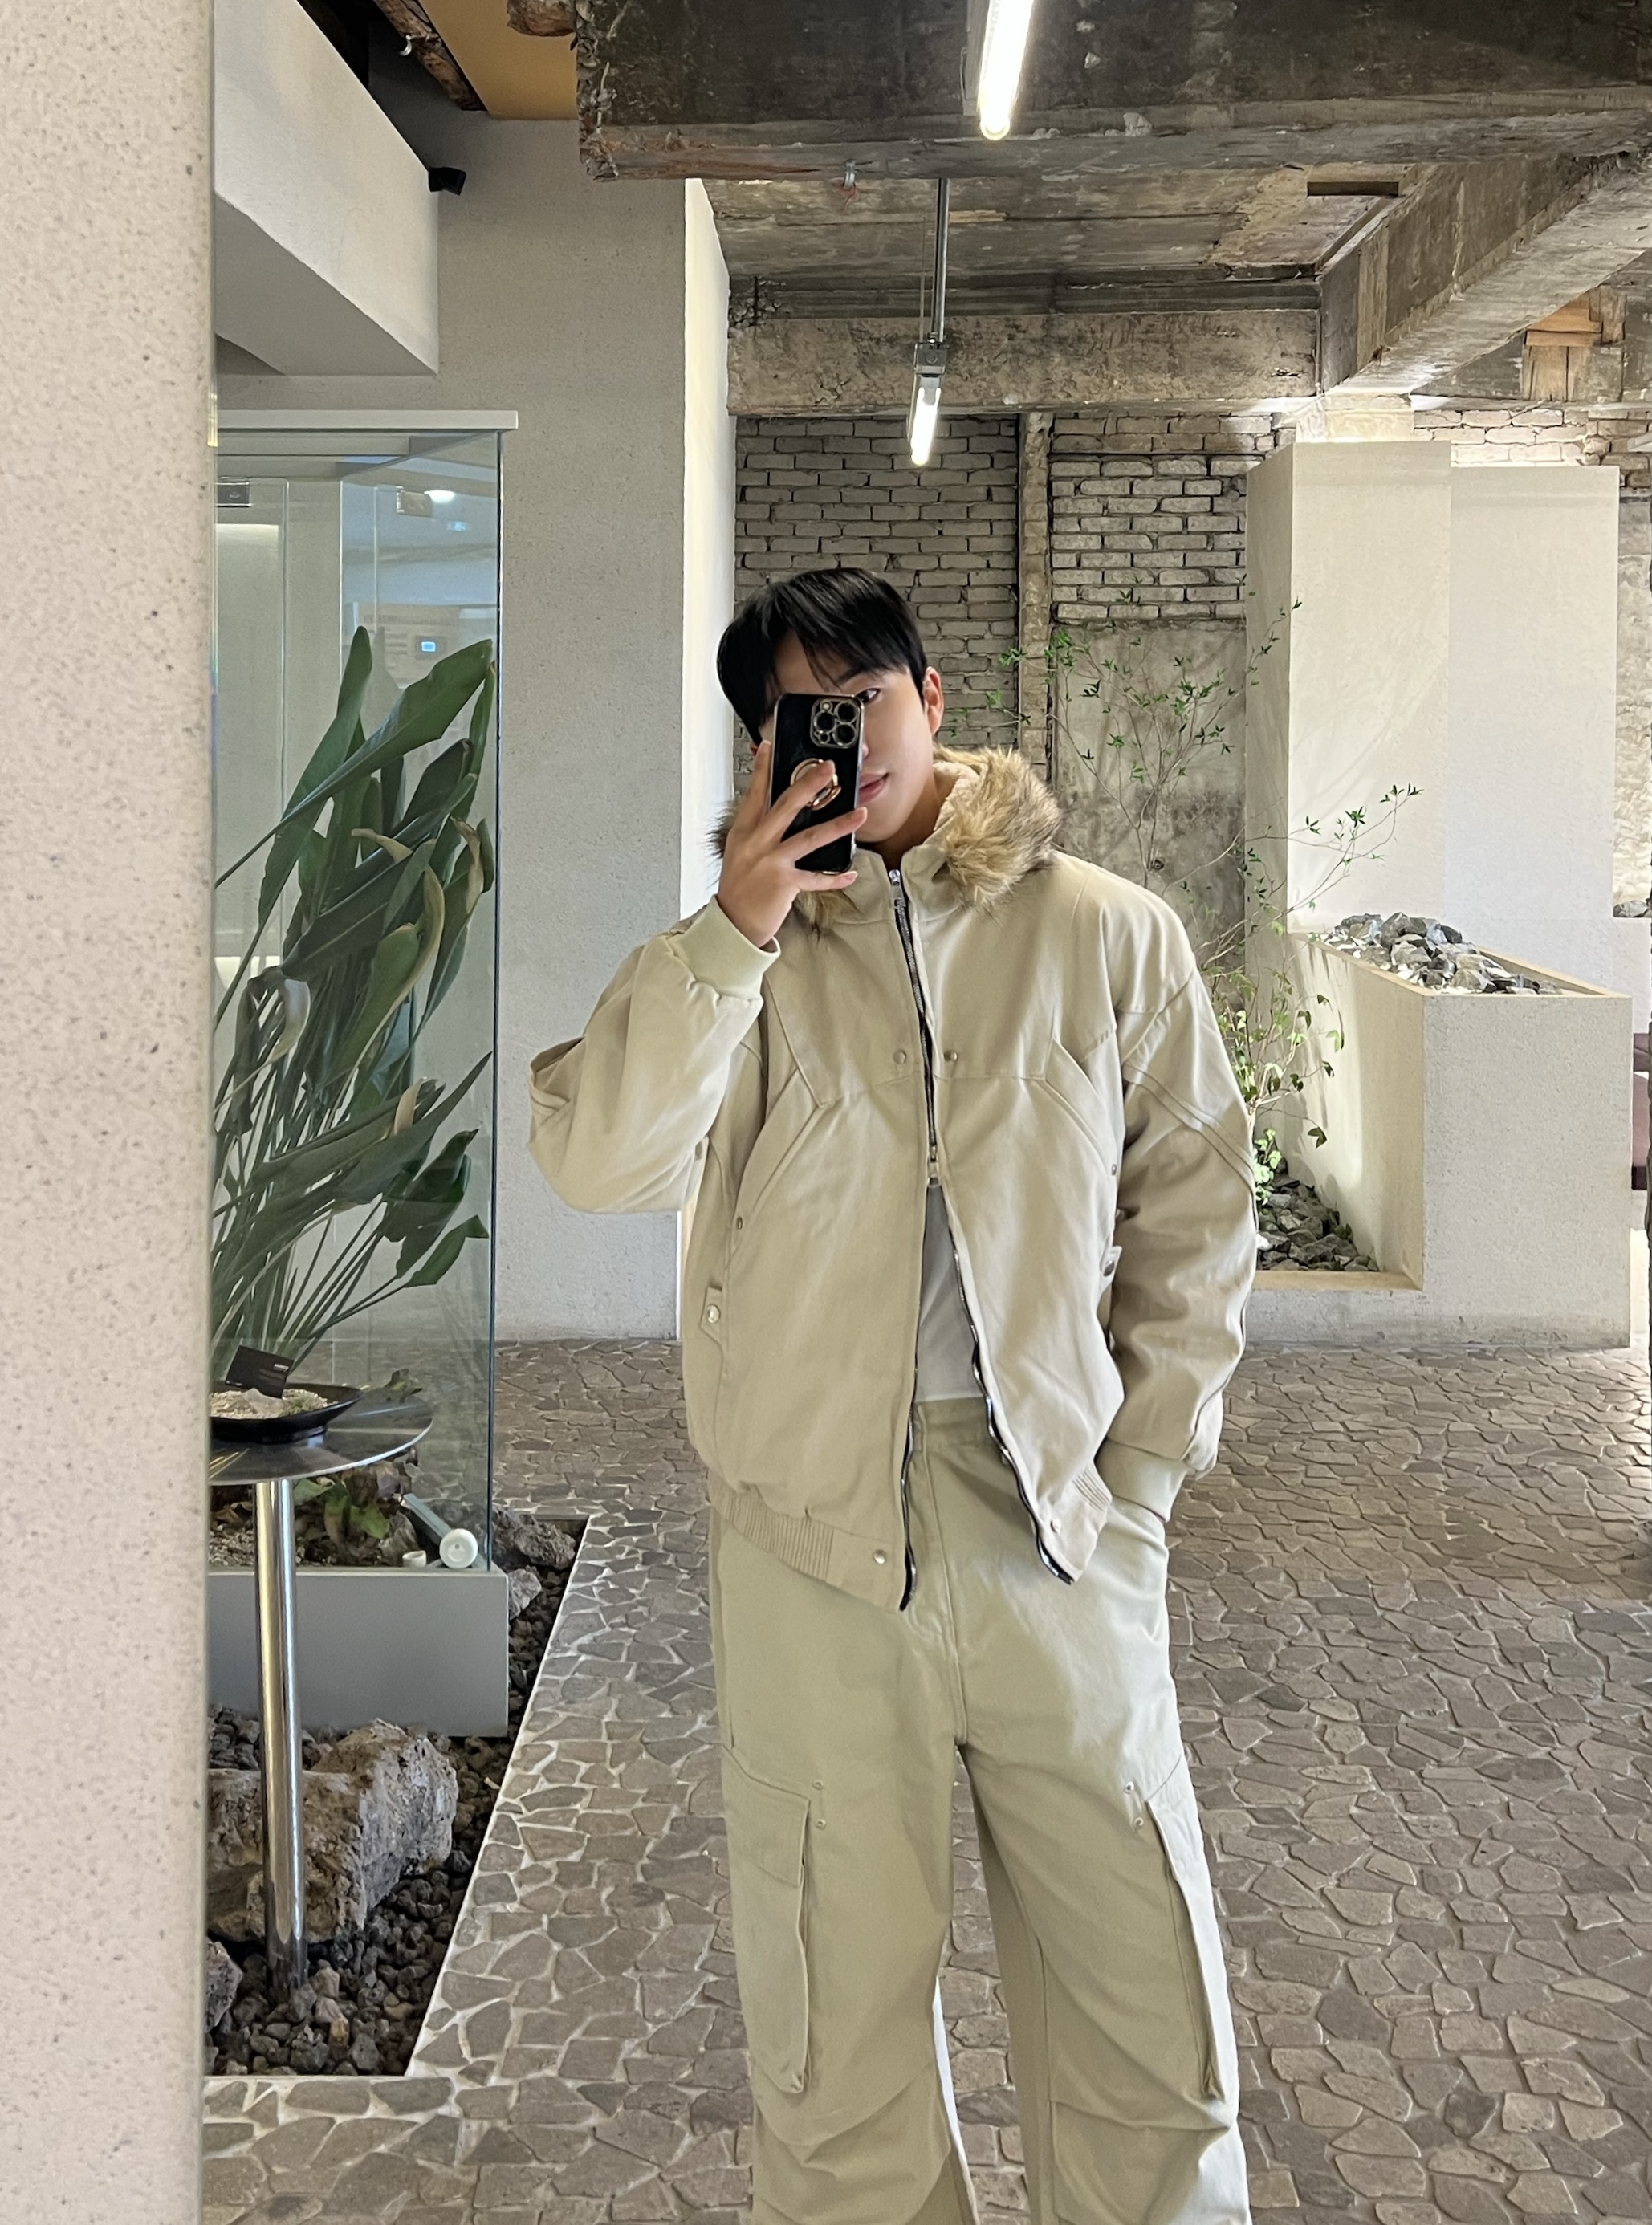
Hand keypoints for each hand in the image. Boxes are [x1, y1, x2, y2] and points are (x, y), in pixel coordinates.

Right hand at [716, 739, 865, 948]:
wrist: (733, 922)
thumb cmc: (739, 888)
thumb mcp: (740, 851)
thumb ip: (757, 829)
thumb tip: (777, 810)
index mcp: (744, 832)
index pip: (754, 793)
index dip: (761, 769)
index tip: (768, 747)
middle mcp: (757, 843)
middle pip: (786, 806)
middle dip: (810, 784)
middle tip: (828, 768)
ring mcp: (771, 862)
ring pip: (809, 837)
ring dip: (838, 825)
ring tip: (859, 814)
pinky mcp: (784, 883)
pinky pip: (816, 878)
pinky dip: (835, 878)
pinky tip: (850, 873)